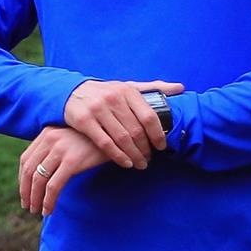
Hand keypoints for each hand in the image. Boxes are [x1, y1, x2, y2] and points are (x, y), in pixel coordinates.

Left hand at [19, 126, 111, 215]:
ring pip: (39, 180)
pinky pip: (53, 186)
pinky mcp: (72, 161)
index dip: (22, 179)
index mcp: (47, 133)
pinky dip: (48, 200)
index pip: (25, 159)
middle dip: (26, 192)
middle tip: (28, 206)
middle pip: (30, 171)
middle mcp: (50, 139)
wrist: (118, 136)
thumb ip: (54, 150)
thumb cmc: (94, 141)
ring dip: (35, 199)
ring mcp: (60, 150)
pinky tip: (48, 210)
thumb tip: (39, 173)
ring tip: (37, 211)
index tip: (24, 193)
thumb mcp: (70, 140)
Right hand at [62, 79, 183, 169]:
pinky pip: (105, 143)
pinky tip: (125, 162)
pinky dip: (117, 156)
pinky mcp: (84, 121)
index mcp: (128, 91)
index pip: (149, 116)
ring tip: (139, 164)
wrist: (70, 91)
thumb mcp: (127, 86)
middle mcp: (114, 98)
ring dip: (133, 155)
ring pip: (122, 139)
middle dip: (145, 149)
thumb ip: (153, 88)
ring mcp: (98, 109)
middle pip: (136, 131)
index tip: (161, 146)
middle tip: (149, 159)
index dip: (157, 134)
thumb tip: (180, 88)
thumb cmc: (104, 92)